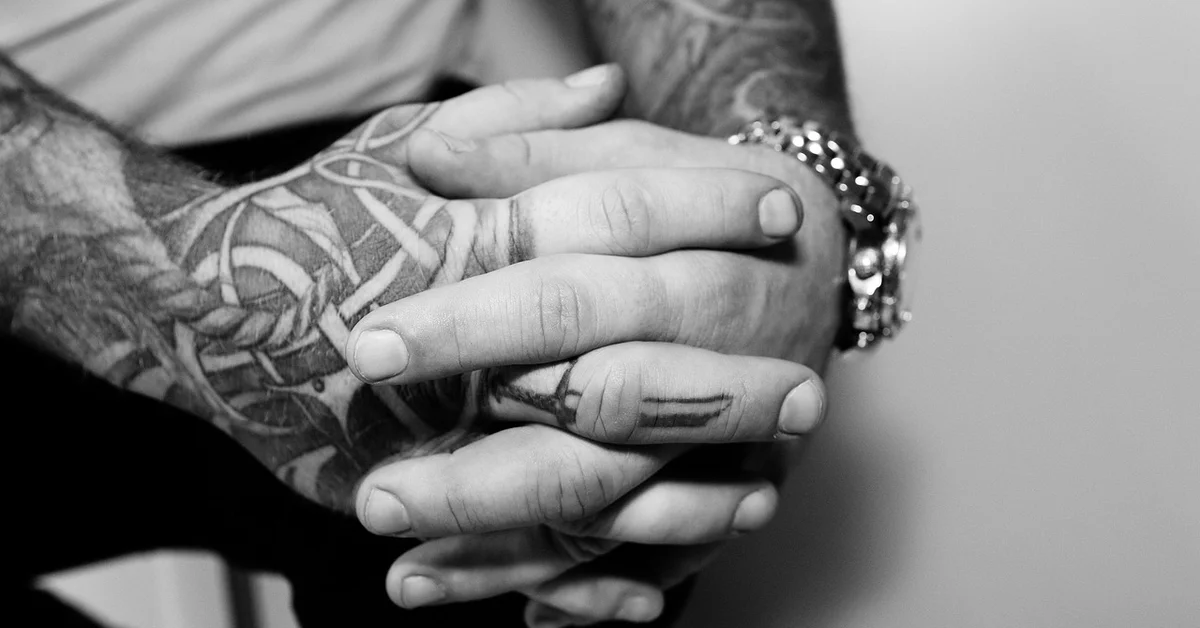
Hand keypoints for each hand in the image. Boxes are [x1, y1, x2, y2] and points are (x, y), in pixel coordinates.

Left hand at [349, 118, 845, 623]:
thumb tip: (427, 157)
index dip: (475, 319)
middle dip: (486, 469)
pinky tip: (524, 614)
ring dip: (518, 548)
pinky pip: (670, 558)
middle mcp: (726, 355)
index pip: (576, 291)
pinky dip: (598, 593)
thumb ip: (532, 149)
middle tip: (376, 501)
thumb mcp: (631, 152)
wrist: (818, 252)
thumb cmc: (703, 197)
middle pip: (601, 415)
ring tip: (408, 574)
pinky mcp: (740, 489)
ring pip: (624, 506)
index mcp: (697, 259)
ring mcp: (739, 435)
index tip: (374, 346)